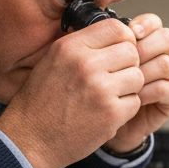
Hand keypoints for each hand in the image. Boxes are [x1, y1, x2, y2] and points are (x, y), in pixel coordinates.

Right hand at [0, 19, 142, 167]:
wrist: (31, 139)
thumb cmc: (41, 101)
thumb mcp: (52, 61)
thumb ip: (81, 46)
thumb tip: (115, 34)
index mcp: (71, 47)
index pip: (117, 28)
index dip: (124, 40)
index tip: (118, 53)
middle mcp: (86, 64)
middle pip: (132, 52)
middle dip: (127, 65)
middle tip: (114, 79)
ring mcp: (100, 89)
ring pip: (137, 77)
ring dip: (128, 88)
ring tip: (108, 97)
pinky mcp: (111, 113)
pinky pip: (135, 102)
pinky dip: (125, 109)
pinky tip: (105, 113)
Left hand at [104, 13, 168, 153]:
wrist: (100, 122)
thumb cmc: (95, 90)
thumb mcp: (92, 61)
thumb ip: (98, 41)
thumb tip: (91, 19)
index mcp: (144, 41)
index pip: (154, 23)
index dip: (145, 25)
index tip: (131, 33)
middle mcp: (160, 56)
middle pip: (167, 39)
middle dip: (146, 47)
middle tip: (128, 60)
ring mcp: (168, 76)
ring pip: (167, 64)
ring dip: (145, 72)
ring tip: (124, 83)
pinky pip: (168, 88)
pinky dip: (149, 92)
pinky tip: (133, 97)